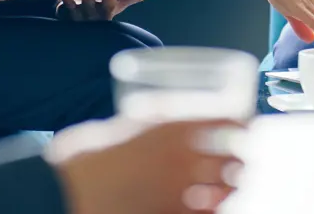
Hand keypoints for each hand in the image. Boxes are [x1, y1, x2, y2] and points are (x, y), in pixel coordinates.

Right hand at [51, 118, 245, 213]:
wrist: (67, 190)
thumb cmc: (93, 154)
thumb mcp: (127, 123)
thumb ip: (153, 116)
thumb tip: (167, 110)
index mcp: (173, 127)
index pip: (229, 119)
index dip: (243, 123)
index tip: (246, 125)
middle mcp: (184, 156)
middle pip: (236, 155)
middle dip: (243, 157)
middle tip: (242, 159)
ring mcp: (180, 189)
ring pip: (228, 188)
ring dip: (233, 186)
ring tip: (232, 186)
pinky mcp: (173, 212)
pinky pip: (209, 213)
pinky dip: (216, 209)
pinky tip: (212, 207)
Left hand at [55, 0, 167, 20]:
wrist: (76, 29)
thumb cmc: (97, 7)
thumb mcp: (114, 0)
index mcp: (118, 6)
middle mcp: (105, 12)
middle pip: (110, 6)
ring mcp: (89, 15)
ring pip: (88, 7)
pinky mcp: (73, 16)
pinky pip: (70, 8)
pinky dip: (67, 1)